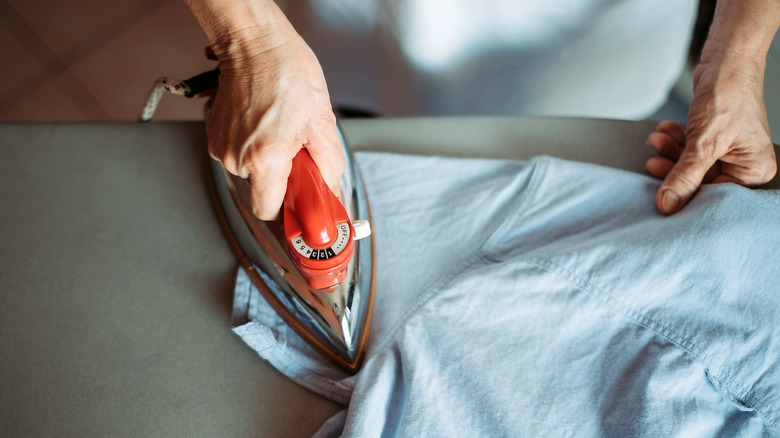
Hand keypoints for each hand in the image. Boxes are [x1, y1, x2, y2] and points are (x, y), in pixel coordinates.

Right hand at [205, 26, 342, 219]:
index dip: (287, 214)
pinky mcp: (214, 133)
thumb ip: (328, 166)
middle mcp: (236, 156)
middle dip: (284, 178)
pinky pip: (240, 153)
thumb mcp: (322, 121)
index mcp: (264, 158)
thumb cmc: (286, 72)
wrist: (254, 43)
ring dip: (270, 159)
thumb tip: (331, 190)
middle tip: (299, 153)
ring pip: (251, 171)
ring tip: (282, 129)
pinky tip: (267, 122)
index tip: (302, 213)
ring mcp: (222, 145)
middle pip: (262, 189)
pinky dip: (256, 145)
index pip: (268, 212)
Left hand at [646, 56, 775, 214]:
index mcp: (754, 170)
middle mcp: (743, 163)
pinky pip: (689, 148)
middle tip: (653, 164)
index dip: (687, 196)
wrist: (726, 58)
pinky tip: (665, 131)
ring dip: (670, 152)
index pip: (715, 195)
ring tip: (657, 140)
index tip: (662, 197)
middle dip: (674, 169)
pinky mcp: (712, 138)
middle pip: (700, 181)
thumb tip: (668, 205)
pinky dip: (675, 140)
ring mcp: (727, 150)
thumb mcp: (704, 142)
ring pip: (690, 164)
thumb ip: (685, 176)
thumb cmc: (729, 93)